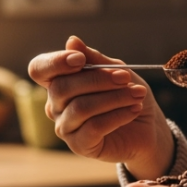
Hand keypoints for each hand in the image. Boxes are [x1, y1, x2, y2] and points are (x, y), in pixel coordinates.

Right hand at [27, 36, 174, 177]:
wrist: (147, 126)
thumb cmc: (127, 93)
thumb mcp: (115, 70)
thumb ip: (94, 59)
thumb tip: (71, 41)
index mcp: (58, 81)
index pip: (39, 69)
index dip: (55, 62)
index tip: (81, 60)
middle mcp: (55, 105)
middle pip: (62, 87)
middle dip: (98, 79)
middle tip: (126, 77)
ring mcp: (65, 127)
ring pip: (81, 107)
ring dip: (114, 98)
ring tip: (138, 94)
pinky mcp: (79, 145)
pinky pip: (93, 127)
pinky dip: (118, 115)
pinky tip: (135, 109)